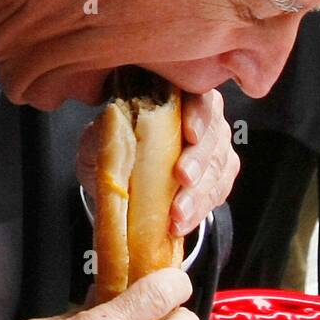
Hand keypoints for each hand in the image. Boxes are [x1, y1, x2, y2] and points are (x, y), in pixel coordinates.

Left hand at [76, 87, 239, 237]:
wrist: (118, 181)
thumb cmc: (112, 150)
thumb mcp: (100, 138)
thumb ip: (106, 131)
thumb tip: (110, 129)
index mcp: (176, 97)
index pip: (197, 97)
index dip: (198, 114)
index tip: (189, 134)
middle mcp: (202, 118)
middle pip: (213, 134)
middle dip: (199, 160)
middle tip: (183, 178)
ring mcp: (214, 147)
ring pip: (219, 166)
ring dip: (199, 194)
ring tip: (178, 214)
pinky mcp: (218, 177)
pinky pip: (218, 192)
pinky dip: (200, 210)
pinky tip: (181, 223)